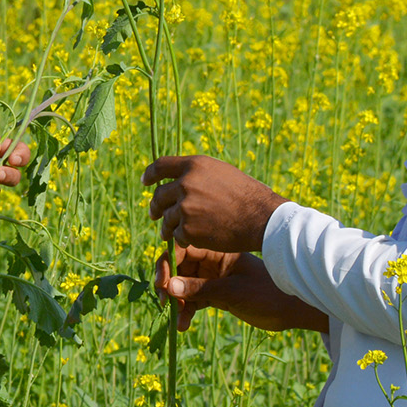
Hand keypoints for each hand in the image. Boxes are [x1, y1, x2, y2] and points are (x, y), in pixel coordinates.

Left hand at [142, 154, 286, 252]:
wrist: (260, 219)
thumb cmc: (247, 195)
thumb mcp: (222, 173)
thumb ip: (198, 175)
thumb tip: (178, 180)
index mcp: (194, 165)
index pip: (161, 165)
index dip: (150, 174)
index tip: (145, 181)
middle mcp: (186, 183)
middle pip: (159, 195)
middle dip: (155, 206)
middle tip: (154, 214)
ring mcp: (185, 207)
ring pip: (166, 218)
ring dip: (167, 226)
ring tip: (170, 232)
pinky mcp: (188, 229)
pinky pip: (177, 234)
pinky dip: (182, 238)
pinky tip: (191, 240)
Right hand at [156, 245, 329, 332]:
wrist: (293, 309)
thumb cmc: (268, 294)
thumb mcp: (232, 292)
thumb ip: (201, 289)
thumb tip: (169, 287)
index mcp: (218, 249)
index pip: (182, 249)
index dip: (168, 265)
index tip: (161, 285)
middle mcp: (213, 260)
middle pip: (179, 267)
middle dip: (169, 285)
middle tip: (164, 304)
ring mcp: (214, 277)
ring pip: (184, 286)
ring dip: (177, 302)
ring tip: (177, 319)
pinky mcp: (217, 294)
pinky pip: (194, 300)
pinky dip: (187, 311)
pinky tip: (183, 325)